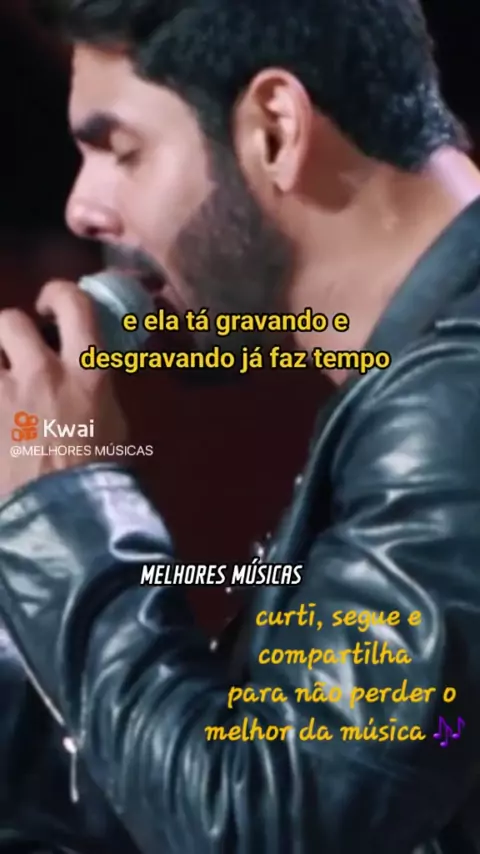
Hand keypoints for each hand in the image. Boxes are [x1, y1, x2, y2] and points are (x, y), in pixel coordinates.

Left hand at [0, 280, 126, 497]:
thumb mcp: (114, 426)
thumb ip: (95, 391)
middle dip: (7, 331)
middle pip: (10, 321)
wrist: (68, 521)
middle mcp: (42, 375)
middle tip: (12, 349)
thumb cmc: (101, 478)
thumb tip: (85, 375)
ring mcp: (4, 397)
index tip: (50, 307)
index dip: (59, 294)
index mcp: (86, 374)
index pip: (74, 306)